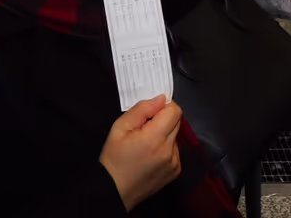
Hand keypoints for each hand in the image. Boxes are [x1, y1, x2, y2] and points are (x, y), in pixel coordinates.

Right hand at [100, 96, 182, 211]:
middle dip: (162, 119)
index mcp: (155, 138)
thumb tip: (161, 99)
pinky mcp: (175, 171)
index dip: (164, 106)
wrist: (115, 191)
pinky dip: (165, 147)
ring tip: (145, 144)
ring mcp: (174, 162)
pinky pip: (174, 150)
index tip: (151, 110)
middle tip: (144, 127)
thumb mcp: (120, 127)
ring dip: (164, 134)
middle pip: (176, 122)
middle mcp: (169, 151)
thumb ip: (142, 109)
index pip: (174, 111)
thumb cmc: (114, 158)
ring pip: (175, 136)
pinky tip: (150, 155)